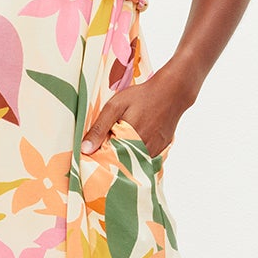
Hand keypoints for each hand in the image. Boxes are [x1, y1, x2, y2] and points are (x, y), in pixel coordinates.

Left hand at [80, 65, 196, 157]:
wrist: (172, 93)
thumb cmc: (142, 96)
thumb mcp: (115, 107)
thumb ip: (100, 128)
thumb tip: (85, 149)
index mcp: (128, 142)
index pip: (108, 162)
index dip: (99, 160)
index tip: (91, 158)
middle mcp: (143, 151)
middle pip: (121, 165)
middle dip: (111, 161)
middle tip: (106, 149)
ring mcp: (154, 152)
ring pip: (134, 163)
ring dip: (125, 158)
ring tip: (120, 144)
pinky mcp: (161, 150)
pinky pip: (145, 159)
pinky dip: (137, 155)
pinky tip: (133, 143)